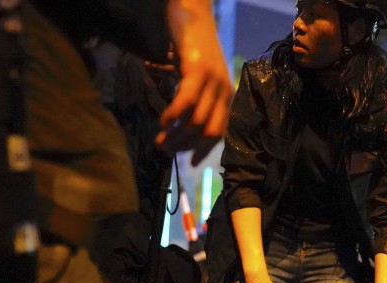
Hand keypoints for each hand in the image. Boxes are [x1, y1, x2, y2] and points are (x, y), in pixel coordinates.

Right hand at [159, 0, 231, 163]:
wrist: (193, 10)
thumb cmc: (192, 42)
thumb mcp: (198, 74)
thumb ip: (197, 95)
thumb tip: (183, 121)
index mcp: (226, 94)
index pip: (218, 132)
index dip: (203, 150)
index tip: (190, 163)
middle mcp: (223, 90)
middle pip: (207, 131)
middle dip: (186, 146)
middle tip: (165, 149)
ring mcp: (213, 80)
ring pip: (197, 120)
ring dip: (177, 135)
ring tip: (160, 140)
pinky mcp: (198, 70)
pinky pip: (186, 101)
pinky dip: (174, 115)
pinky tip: (163, 121)